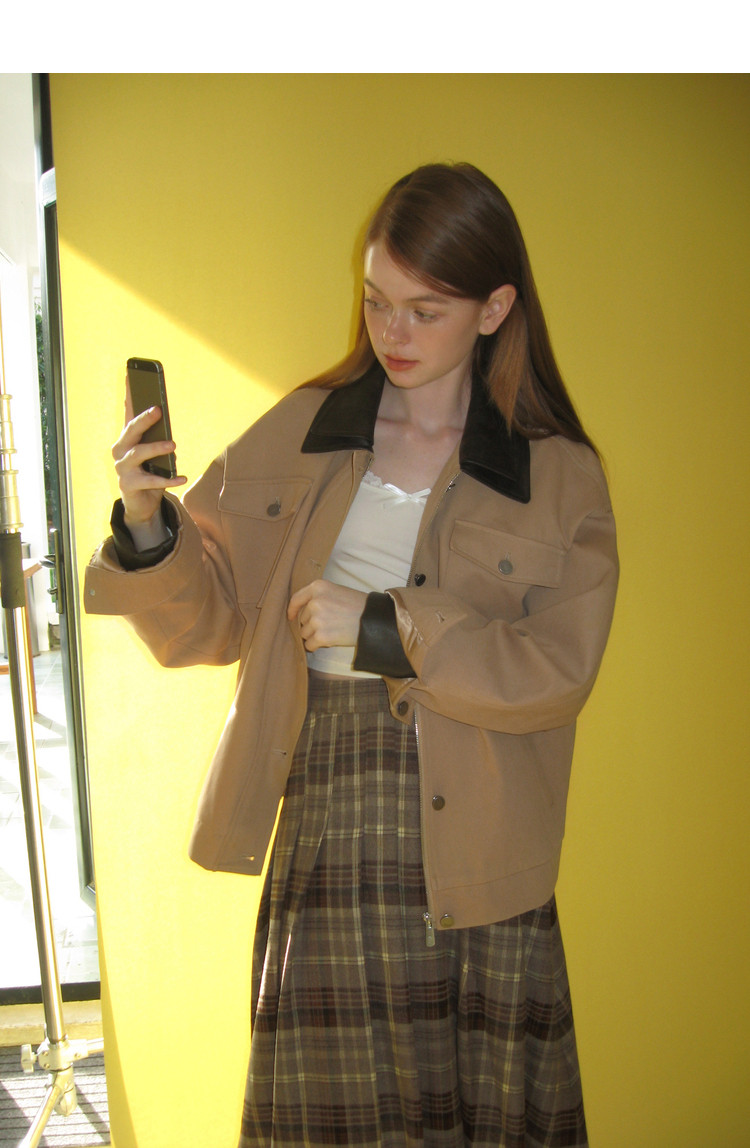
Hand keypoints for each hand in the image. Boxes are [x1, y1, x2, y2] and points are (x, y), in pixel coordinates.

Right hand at [112, 381, 187, 525]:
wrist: (140, 504)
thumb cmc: (148, 472)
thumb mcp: (154, 454)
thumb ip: (157, 440)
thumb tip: (167, 430)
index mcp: (126, 439)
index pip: (128, 414)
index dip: (129, 396)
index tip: (131, 376)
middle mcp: (120, 451)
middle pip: (131, 431)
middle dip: (144, 419)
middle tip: (158, 410)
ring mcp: (122, 469)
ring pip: (139, 454)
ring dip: (156, 448)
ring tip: (173, 445)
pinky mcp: (129, 486)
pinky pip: (151, 481)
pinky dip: (168, 480)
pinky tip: (182, 477)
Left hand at [287, 580, 366, 650]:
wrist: (374, 619)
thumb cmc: (358, 605)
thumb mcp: (337, 591)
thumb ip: (318, 597)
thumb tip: (300, 613)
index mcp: (318, 587)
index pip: (296, 599)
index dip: (292, 610)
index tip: (291, 617)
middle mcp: (315, 602)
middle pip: (302, 619)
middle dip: (312, 624)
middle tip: (331, 624)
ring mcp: (317, 619)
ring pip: (305, 633)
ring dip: (314, 636)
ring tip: (332, 631)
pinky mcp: (321, 636)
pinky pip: (309, 645)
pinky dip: (317, 646)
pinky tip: (330, 640)